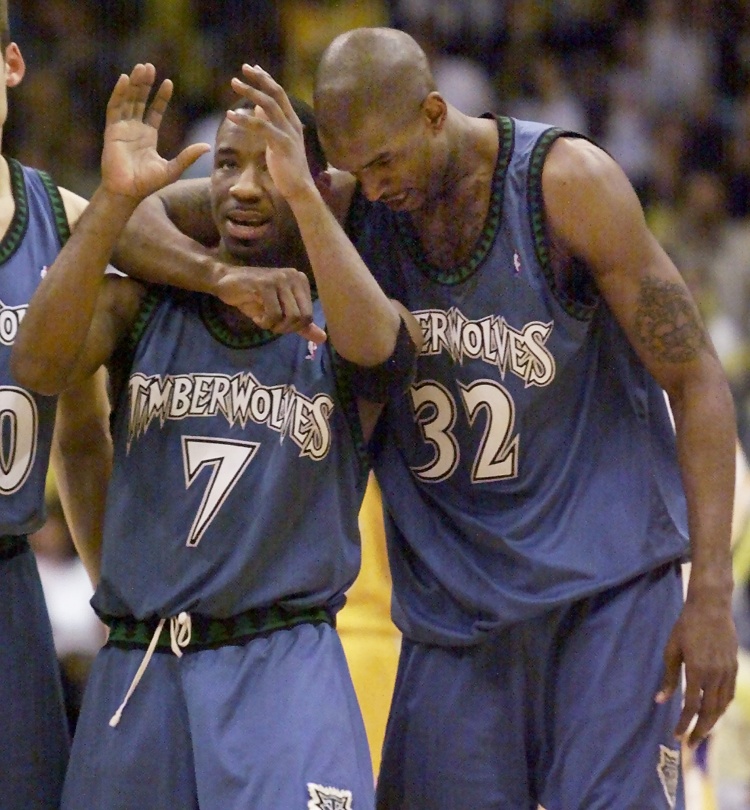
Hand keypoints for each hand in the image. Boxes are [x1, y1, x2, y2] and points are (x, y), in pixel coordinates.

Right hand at [102, 63, 209, 200]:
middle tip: (150, 66)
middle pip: (139, 100)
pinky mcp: (112, 131)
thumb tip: (207, 147)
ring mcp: (122, 129)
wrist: (129, 192)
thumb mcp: (173, 168)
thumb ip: (188, 156)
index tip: (168, 82)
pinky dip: (119, 93)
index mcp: (148, 136)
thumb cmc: (148, 184)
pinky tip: (125, 79)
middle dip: (145, 84)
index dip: (161, 97)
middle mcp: (134, 130)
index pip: (154, 111)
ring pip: (128, 100)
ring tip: (142, 67)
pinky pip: (114, 108)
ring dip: (134, 84)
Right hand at [212, 261, 325, 343]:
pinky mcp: (266, 284)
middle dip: (285, 328)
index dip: (293, 327)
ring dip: (275, 326)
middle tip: (270, 324)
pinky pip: (274, 314)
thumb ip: (301, 325)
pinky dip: (265, 322)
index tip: (278, 323)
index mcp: (301, 281)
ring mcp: (281, 278)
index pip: (309, 316)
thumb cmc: (253, 297)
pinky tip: (256, 316)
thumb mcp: (281, 313)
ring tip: (263, 320)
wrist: (224, 281)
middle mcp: (295, 276)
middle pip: (303, 317)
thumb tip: (323, 339)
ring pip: (291, 316)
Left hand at [226, 64, 316, 201]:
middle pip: (276, 93)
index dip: (266, 79)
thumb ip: (269, 123)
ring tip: (234, 83)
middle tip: (243, 68)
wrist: (300, 189)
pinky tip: (230, 115)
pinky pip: (262, 127)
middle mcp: (293, 124)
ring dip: (251, 92)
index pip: (280, 93)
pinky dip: (245, 119)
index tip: (253, 68)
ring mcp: (289, 133)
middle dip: (260, 78)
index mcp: (293, 122)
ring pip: (269, 105)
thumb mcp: (277, 141)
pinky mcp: (282, 145)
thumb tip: (257, 108)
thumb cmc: (288, 168)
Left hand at [656, 594, 737, 745]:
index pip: (691, 706)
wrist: (711, 607)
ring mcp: (728, 671)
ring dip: (712, 721)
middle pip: (709, 712)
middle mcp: (715, 675)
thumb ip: (668, 677)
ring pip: (722, 706)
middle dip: (700, 730)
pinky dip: (721, 707)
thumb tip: (660, 700)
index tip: (676, 735)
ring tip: (701, 731)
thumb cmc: (685, 626)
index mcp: (697, 671)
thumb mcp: (671, 650)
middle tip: (690, 743)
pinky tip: (713, 711)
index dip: (683, 723)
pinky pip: (729, 694)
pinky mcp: (734, 667)